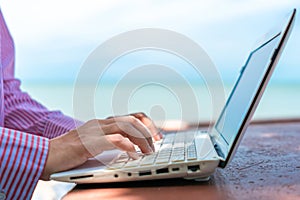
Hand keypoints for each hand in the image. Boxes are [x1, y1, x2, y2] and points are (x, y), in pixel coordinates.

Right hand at [41, 113, 160, 179]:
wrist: (45, 156)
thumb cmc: (69, 154)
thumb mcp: (94, 145)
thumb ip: (109, 143)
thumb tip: (131, 150)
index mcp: (103, 123)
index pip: (131, 117)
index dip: (147, 125)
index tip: (156, 137)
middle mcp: (100, 123)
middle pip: (133, 120)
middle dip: (149, 132)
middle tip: (156, 144)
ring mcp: (94, 131)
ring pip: (127, 127)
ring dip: (142, 139)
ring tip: (148, 151)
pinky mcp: (88, 142)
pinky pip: (114, 140)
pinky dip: (128, 147)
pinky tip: (134, 155)